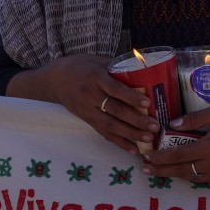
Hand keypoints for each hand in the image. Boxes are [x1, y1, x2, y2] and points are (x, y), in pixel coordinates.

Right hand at [9, 54, 158, 153]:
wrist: (54, 79)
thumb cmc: (80, 66)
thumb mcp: (97, 60)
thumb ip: (117, 66)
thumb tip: (144, 68)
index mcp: (95, 77)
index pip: (114, 89)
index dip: (130, 97)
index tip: (147, 103)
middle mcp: (91, 95)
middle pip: (115, 110)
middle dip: (136, 120)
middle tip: (155, 126)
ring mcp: (88, 110)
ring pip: (110, 125)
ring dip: (130, 134)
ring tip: (148, 140)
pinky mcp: (87, 120)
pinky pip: (104, 133)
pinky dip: (119, 142)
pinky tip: (132, 149)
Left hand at [142, 100, 209, 183]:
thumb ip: (194, 119)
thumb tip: (172, 125)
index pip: (178, 155)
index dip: (160, 158)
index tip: (147, 158)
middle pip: (183, 170)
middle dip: (163, 170)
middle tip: (146, 169)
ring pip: (195, 178)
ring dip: (178, 174)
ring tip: (164, 170)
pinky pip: (209, 179)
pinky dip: (196, 176)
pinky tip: (190, 170)